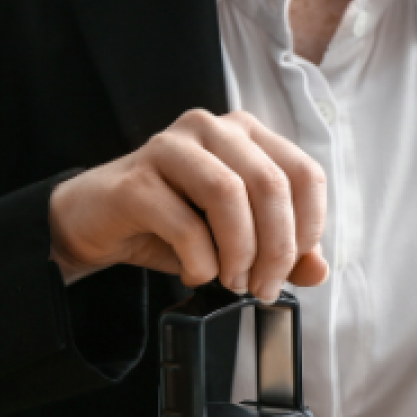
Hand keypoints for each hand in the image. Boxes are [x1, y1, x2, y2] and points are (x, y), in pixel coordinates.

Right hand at [48, 110, 328, 300]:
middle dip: (276, 249)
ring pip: (230, 195)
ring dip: (240, 253)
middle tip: (263, 287)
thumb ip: (283, 251)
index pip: (305, 174)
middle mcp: (212, 129)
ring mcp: (171, 147)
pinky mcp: (137, 179)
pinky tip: (194, 273)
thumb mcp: (238, 239)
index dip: (307, 228)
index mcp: (247, 135)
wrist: (98, 223)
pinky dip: (201, 263)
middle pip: (271, 185)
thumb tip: (319, 269)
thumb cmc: (172, 224)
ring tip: (233, 282)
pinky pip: (186, 224)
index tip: (293, 266)